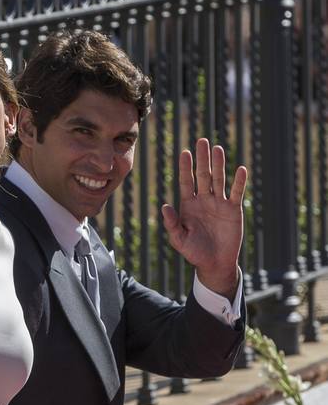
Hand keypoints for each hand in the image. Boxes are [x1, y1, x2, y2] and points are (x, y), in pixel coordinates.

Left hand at [161, 138, 246, 299]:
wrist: (215, 264)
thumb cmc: (194, 252)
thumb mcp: (179, 240)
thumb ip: (172, 224)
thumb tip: (164, 206)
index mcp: (188, 205)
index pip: (186, 181)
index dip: (186, 167)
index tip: (185, 152)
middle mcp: (203, 200)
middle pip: (203, 175)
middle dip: (202, 158)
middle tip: (202, 140)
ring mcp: (219, 203)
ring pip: (219, 179)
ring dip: (219, 164)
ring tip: (217, 148)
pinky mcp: (233, 210)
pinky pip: (235, 193)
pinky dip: (238, 182)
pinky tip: (240, 169)